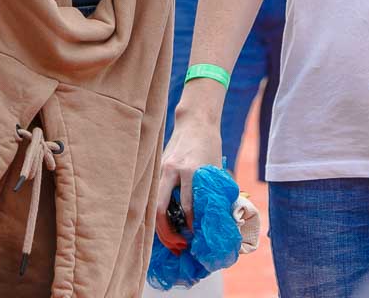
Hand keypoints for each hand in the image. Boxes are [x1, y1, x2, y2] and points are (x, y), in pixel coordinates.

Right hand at [154, 114, 220, 252]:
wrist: (195, 122)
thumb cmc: (209, 146)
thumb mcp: (215, 170)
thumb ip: (212, 194)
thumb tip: (216, 222)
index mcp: (190, 170)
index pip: (188, 206)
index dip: (191, 226)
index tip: (195, 239)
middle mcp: (172, 171)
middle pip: (161, 209)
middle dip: (168, 232)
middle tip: (179, 246)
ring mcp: (161, 169)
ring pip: (152, 204)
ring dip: (160, 226)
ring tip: (170, 240)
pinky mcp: (156, 169)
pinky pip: (153, 195)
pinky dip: (157, 212)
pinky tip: (164, 224)